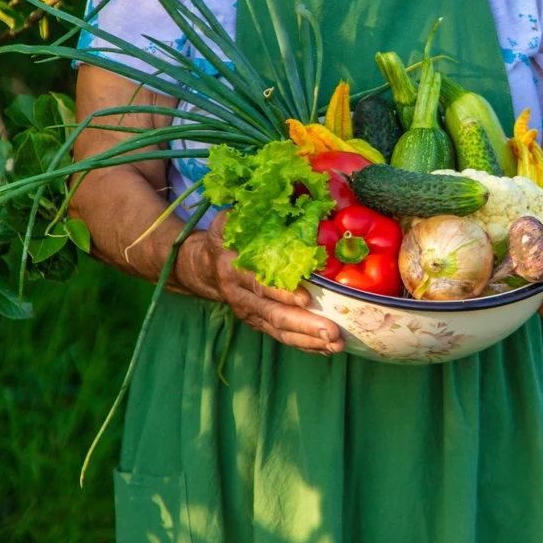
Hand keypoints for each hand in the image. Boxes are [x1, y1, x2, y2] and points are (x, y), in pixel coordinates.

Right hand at [205, 211, 343, 355]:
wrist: (205, 266)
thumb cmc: (227, 238)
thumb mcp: (230, 221)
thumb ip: (249, 212)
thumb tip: (282, 194)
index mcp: (234, 268)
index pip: (259, 283)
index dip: (281, 291)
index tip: (306, 297)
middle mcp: (240, 296)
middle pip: (274, 314)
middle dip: (304, 325)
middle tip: (333, 332)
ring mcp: (250, 313)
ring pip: (280, 331)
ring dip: (309, 340)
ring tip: (337, 345)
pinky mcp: (259, 323)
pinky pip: (282, 337)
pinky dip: (305, 344)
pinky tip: (328, 348)